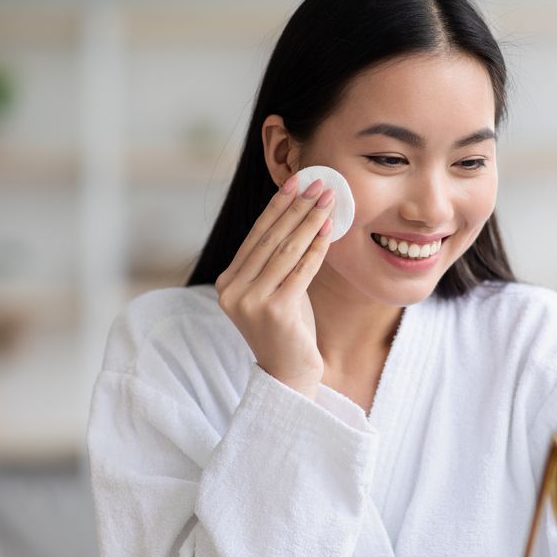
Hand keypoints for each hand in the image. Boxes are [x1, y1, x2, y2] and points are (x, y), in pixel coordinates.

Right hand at [215, 175, 334, 399]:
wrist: (288, 374)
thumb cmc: (287, 330)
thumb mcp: (275, 290)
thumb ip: (276, 260)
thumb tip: (299, 214)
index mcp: (226, 282)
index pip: (256, 236)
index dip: (278, 206)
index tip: (296, 182)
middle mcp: (232, 290)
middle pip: (270, 238)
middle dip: (297, 207)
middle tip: (319, 183)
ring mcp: (250, 301)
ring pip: (285, 250)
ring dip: (309, 221)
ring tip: (327, 200)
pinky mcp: (274, 311)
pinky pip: (300, 270)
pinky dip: (316, 247)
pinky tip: (329, 229)